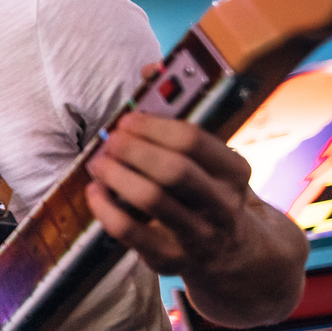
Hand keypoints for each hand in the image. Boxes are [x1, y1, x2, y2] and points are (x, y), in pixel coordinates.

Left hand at [85, 74, 255, 277]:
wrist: (237, 256)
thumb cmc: (210, 194)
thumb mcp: (212, 160)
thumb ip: (180, 118)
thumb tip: (150, 69)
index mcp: (235, 173)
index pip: (194, 142)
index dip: (154, 127)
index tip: (127, 119)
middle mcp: (222, 205)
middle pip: (173, 170)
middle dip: (133, 151)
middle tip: (110, 141)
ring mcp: (198, 237)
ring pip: (152, 201)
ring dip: (117, 176)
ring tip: (98, 162)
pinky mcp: (171, 261)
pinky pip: (131, 234)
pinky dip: (106, 210)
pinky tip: (94, 192)